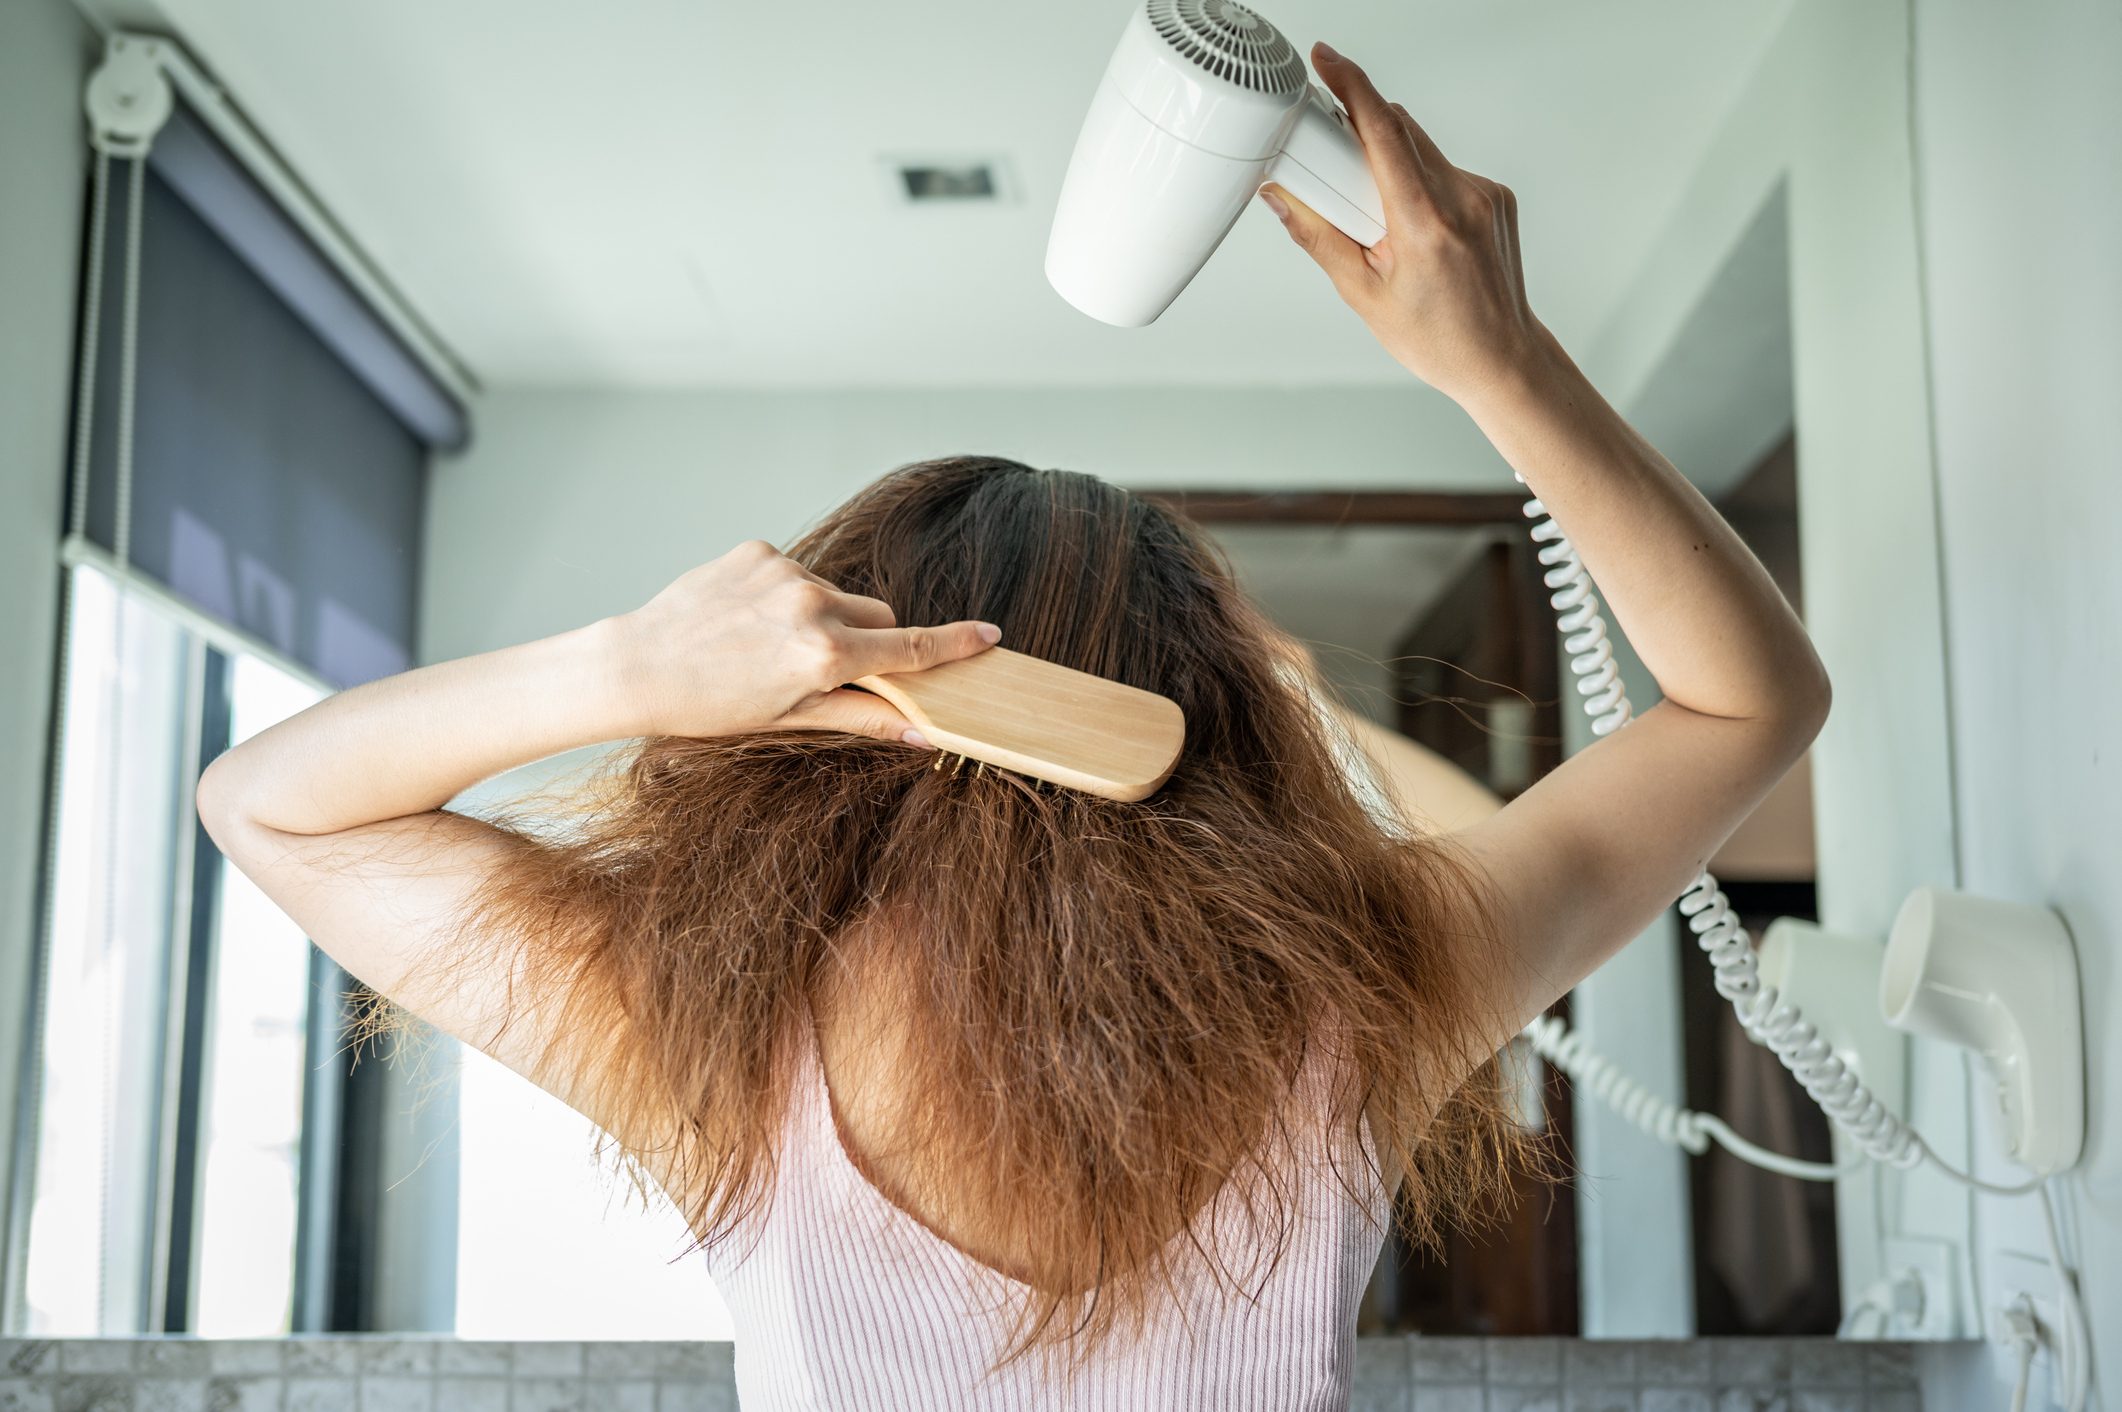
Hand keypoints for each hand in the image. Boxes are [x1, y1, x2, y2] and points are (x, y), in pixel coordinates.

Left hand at [604, 539, 999, 742]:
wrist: (637, 665)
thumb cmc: (709, 706)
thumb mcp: (790, 720)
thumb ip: (862, 718)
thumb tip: (921, 736)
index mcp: (825, 654)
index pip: (909, 647)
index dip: (954, 643)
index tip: (990, 634)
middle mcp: (812, 604)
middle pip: (877, 616)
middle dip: (868, 639)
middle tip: (822, 669)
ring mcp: (785, 572)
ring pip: (836, 594)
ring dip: (820, 617)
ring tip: (765, 645)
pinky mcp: (759, 550)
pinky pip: (796, 573)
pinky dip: (785, 595)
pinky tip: (745, 620)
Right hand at [1259, 42, 1542, 406]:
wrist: (1501, 358)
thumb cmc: (1437, 338)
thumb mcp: (1362, 294)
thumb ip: (1318, 236)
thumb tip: (1282, 196)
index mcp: (1426, 224)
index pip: (1383, 131)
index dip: (1351, 86)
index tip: (1326, 61)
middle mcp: (1462, 198)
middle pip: (1398, 131)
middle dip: (1357, 136)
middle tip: (1333, 173)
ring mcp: (1483, 192)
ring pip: (1419, 146)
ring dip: (1387, 163)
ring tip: (1380, 221)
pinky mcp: (1494, 194)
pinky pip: (1441, 166)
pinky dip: (1415, 182)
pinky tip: (1413, 228)